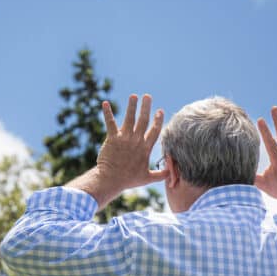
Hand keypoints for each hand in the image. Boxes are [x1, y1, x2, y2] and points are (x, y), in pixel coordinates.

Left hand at [67, 94, 166, 208]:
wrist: (111, 180)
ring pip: (129, 118)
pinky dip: (107, 112)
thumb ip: (160, 174)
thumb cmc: (129, 180)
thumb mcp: (147, 178)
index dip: (158, 120)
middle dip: (146, 107)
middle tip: (147, 96)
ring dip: (131, 106)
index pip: (154, 131)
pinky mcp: (112, 138)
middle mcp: (136, 141)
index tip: (160, 111)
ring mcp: (124, 138)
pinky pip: (110, 122)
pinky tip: (105, 103)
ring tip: (133, 96)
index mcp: (145, 148)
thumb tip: (171, 173)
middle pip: (143, 120)